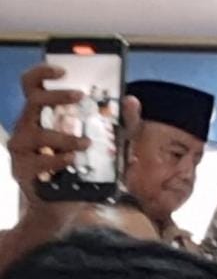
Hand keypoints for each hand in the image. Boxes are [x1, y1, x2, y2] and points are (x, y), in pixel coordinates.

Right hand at [8, 64, 141, 202]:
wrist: (63, 208)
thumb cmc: (82, 171)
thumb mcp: (109, 148)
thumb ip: (122, 126)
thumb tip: (132, 101)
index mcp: (43, 117)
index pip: (33, 87)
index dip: (42, 73)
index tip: (63, 70)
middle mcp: (28, 128)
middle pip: (33, 100)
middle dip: (57, 95)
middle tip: (80, 96)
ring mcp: (22, 149)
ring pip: (37, 132)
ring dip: (64, 135)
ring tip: (86, 143)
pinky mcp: (23, 171)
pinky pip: (38, 160)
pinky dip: (58, 159)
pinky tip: (73, 161)